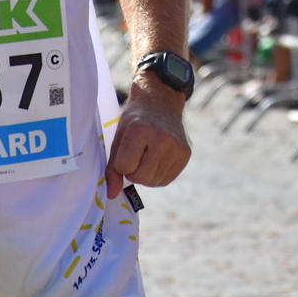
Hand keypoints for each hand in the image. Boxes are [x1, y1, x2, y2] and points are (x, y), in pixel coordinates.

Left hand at [104, 78, 191, 197]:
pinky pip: (165, 180)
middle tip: (136, 155)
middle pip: (140, 177)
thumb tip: (111, 194)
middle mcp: (162, 138)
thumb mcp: (119, 137)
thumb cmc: (135, 120)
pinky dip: (157, 175)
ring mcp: (177, 147)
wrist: (161, 101)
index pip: (124, 167)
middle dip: (133, 171)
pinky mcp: (186, 154)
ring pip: (153, 182)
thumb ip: (113, 167)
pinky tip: (157, 158)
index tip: (125, 150)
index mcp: (141, 130)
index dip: (121, 163)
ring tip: (147, 155)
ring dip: (145, 174)